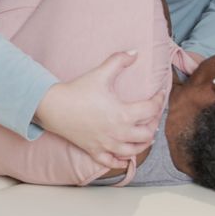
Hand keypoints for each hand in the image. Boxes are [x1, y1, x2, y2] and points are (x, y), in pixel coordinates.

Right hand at [33, 51, 165, 169]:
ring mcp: (107, 144)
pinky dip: (121, 162)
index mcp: (123, 114)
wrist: (54, 107)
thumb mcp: (100, 73)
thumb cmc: (78, 90)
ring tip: (145, 135)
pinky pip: (112, 163)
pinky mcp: (95, 151)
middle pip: (147, 134)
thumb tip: (135, 52)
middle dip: (154, 124)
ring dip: (143, 144)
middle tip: (153, 115)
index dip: (159, 100)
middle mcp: (118, 133)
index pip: (151, 110)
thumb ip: (119, 60)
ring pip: (133, 151)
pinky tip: (125, 157)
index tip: (160, 93)